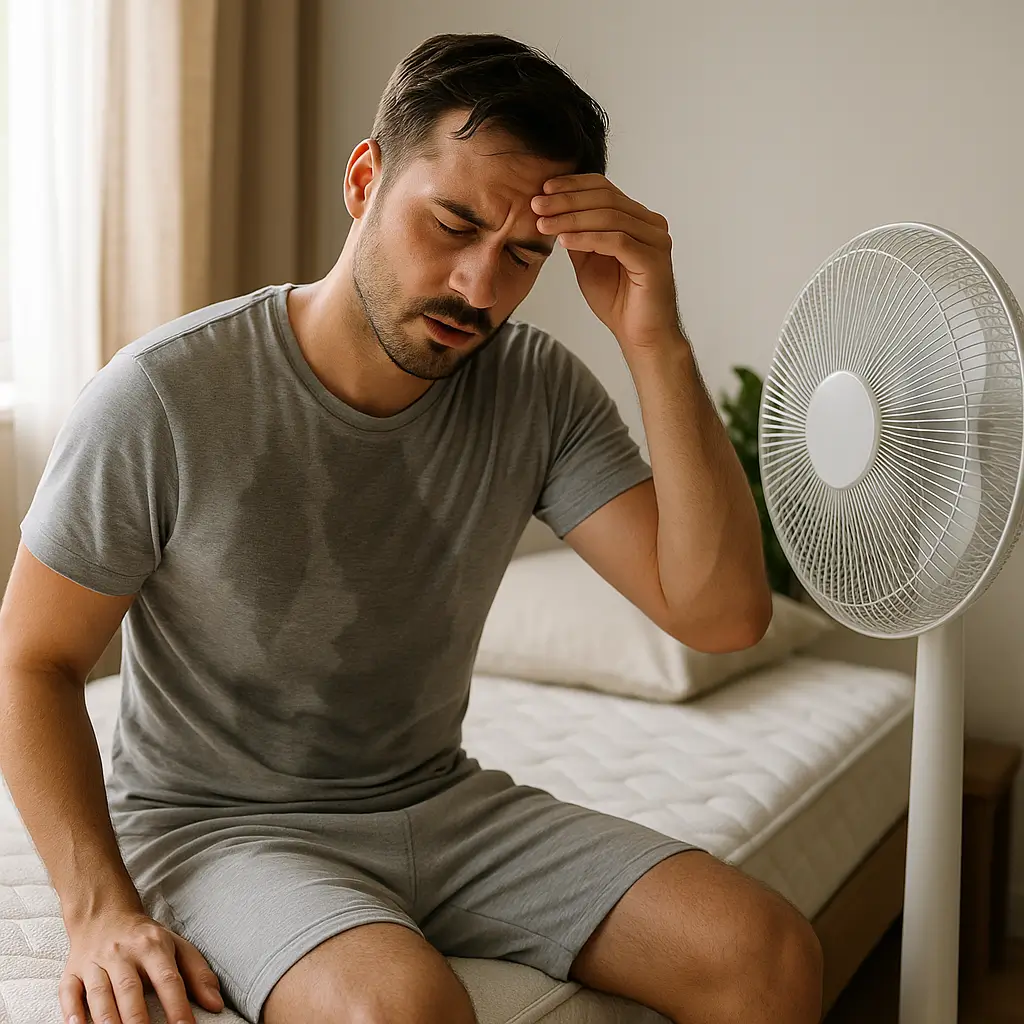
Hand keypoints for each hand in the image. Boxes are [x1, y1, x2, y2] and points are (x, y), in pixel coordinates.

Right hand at [61, 907, 223, 1023]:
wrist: (104, 914)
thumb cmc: (146, 939)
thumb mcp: (177, 947)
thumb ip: (198, 975)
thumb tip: (216, 1005)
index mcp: (153, 946)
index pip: (168, 978)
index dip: (177, 1006)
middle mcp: (122, 953)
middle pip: (130, 989)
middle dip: (137, 1019)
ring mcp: (95, 962)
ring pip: (99, 994)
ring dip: (107, 1020)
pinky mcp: (72, 972)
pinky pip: (69, 993)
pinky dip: (72, 1012)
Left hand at [532, 174, 680, 350]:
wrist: (639, 336)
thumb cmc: (617, 301)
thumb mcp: (588, 261)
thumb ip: (577, 235)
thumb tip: (553, 211)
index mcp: (637, 219)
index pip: (604, 189)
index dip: (572, 186)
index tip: (543, 190)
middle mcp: (650, 224)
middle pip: (605, 198)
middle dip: (566, 200)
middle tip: (537, 204)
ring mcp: (655, 239)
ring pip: (609, 217)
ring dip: (571, 219)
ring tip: (543, 223)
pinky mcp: (653, 259)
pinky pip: (616, 241)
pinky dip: (587, 238)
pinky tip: (564, 241)